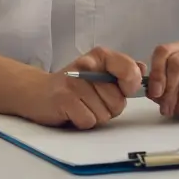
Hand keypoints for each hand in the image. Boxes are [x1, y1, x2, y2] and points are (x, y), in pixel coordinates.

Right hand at [22, 47, 145, 129]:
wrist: (36, 92)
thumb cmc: (72, 86)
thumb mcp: (99, 72)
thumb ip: (122, 70)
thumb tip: (142, 69)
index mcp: (100, 56)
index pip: (130, 70)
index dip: (130, 85)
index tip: (123, 89)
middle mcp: (87, 67)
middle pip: (118, 101)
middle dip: (109, 107)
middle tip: (92, 101)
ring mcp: (74, 83)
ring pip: (104, 114)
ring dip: (95, 116)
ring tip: (81, 106)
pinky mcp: (63, 100)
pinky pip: (89, 121)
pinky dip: (82, 122)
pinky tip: (72, 113)